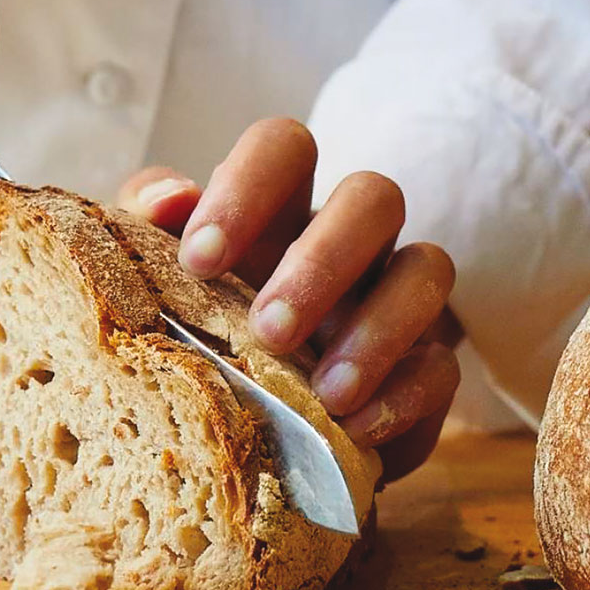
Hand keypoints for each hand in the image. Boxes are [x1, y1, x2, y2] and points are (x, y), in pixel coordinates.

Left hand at [119, 118, 461, 481]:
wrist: (238, 442)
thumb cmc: (193, 341)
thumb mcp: (155, 287)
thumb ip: (146, 233)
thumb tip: (169, 202)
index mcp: (276, 209)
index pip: (284, 148)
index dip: (248, 186)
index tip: (199, 260)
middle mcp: (345, 242)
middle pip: (374, 196)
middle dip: (325, 260)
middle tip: (270, 330)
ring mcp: (393, 301)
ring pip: (427, 269)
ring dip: (379, 329)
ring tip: (326, 393)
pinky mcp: (423, 370)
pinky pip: (443, 366)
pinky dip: (404, 396)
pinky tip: (354, 428)